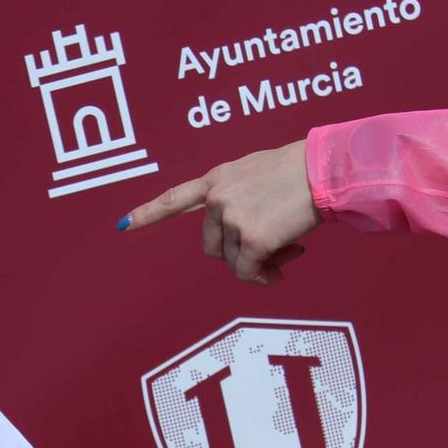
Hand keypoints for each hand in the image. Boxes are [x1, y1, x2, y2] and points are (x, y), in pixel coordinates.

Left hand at [120, 139, 318, 282]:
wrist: (324, 170)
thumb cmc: (302, 171)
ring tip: (287, 250)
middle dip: (237, 254)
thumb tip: (240, 233)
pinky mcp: (251, 237)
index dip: (148, 214)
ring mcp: (232, 218)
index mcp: (218, 179)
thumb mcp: (258, 172)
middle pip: (212, 247)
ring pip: (232, 262)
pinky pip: (249, 272)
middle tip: (271, 251)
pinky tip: (283, 268)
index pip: (176, 198)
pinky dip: (265, 277)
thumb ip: (238, 194)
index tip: (123, 226)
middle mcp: (218, 198)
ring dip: (257, 264)